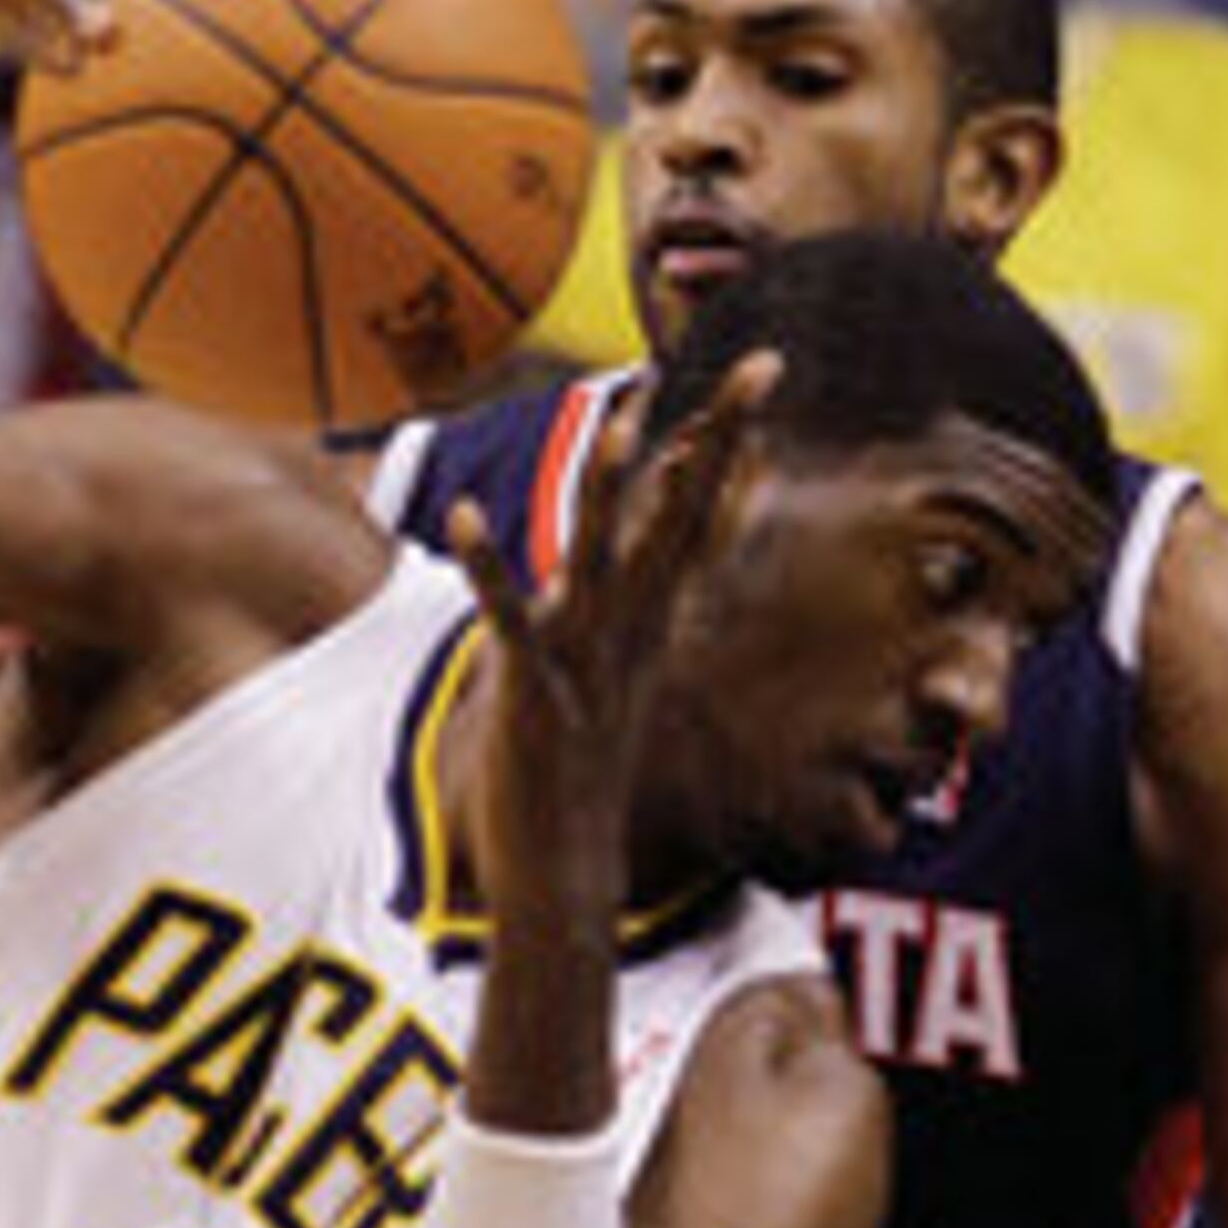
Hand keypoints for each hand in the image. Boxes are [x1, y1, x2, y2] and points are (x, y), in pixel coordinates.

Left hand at [444, 354, 772, 946]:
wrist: (563, 864)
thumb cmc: (581, 764)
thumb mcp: (613, 667)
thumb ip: (623, 603)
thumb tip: (632, 551)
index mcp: (648, 616)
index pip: (698, 506)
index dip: (729, 434)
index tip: (763, 363)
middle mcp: (628, 626)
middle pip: (679, 513)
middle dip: (716, 437)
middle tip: (757, 363)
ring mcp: (584, 656)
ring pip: (602, 556)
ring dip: (610, 491)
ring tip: (619, 423)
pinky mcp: (532, 691)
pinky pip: (509, 620)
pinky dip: (489, 570)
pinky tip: (464, 518)